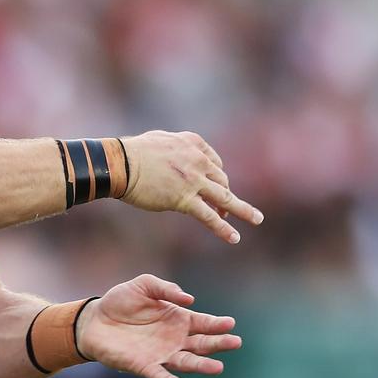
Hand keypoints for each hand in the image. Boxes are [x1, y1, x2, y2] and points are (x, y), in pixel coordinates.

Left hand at [76, 273, 241, 377]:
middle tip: (235, 342)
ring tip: (217, 368)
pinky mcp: (143, 366)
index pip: (203, 323)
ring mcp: (160, 354)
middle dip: (218, 344)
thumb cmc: (120, 301)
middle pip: (201, 344)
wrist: (94, 319)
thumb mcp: (144, 284)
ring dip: (201, 366)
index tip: (230, 323)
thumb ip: (166, 289)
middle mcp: (174, 339)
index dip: (217, 324)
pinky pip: (159, 375)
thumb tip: (189, 299)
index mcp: (177, 319)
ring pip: (186, 362)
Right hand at [120, 130, 262, 243]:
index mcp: (194, 143)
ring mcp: (194, 180)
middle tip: (226, 209)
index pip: (215, 162)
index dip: (217, 177)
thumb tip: (177, 156)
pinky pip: (209, 216)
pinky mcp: (185, 199)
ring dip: (243, 210)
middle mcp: (199, 160)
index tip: (216, 187)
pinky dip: (223, 228)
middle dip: (225, 196)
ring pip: (225, 198)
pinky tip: (234, 237)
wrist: (120, 164)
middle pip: (221, 181)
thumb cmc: (133, 152)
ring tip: (256, 219)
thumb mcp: (161, 140)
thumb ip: (176, 149)